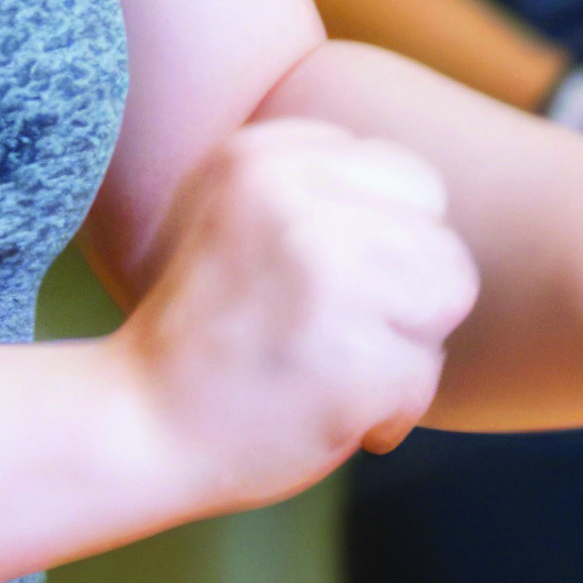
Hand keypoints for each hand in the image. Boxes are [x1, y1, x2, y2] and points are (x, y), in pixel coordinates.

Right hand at [111, 120, 476, 504]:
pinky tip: (326, 407)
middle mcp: (292, 198)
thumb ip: (317, 188)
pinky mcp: (353, 351)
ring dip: (405, 347)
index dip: (385, 241)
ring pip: (445, 295)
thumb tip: (428, 205)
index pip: (407, 178)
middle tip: (327, 329)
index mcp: (261, 156)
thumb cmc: (203, 331)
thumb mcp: (232, 215)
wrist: (137, 426)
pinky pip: (423, 371)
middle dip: (404, 295)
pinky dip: (391, 406)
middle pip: (438, 237)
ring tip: (331, 364)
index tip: (316, 282)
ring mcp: (324, 271)